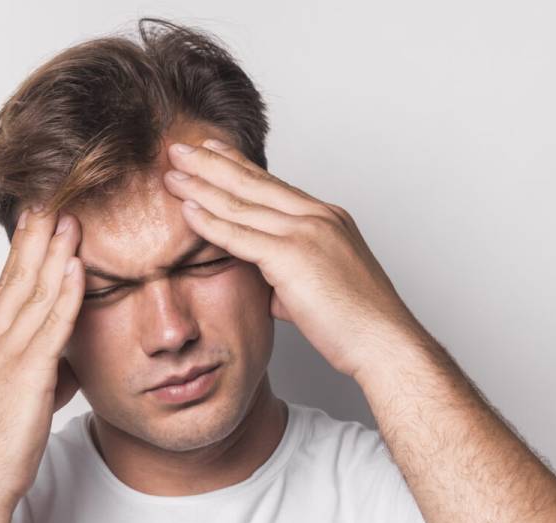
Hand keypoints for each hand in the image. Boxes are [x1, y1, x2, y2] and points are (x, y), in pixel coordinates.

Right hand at [0, 204, 84, 505]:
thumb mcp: (24, 399)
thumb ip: (44, 373)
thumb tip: (67, 365)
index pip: (6, 286)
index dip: (23, 249)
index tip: (38, 217)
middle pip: (16, 276)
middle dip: (36, 236)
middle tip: (51, 197)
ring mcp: (3, 355)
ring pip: (32, 292)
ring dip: (53, 251)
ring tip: (69, 216)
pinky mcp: (25, 374)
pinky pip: (49, 325)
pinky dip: (64, 293)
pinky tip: (77, 267)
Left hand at [161, 139, 433, 380]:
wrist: (384, 343)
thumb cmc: (356, 326)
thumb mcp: (317, 291)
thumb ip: (287, 281)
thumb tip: (268, 289)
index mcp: (327, 219)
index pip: (273, 186)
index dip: (238, 166)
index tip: (212, 150)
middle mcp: (318, 216)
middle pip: (253, 182)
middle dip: (212, 161)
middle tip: (180, 146)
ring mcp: (307, 232)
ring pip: (242, 203)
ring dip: (201, 185)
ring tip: (171, 170)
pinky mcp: (294, 256)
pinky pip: (240, 235)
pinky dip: (210, 221)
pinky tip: (186, 208)